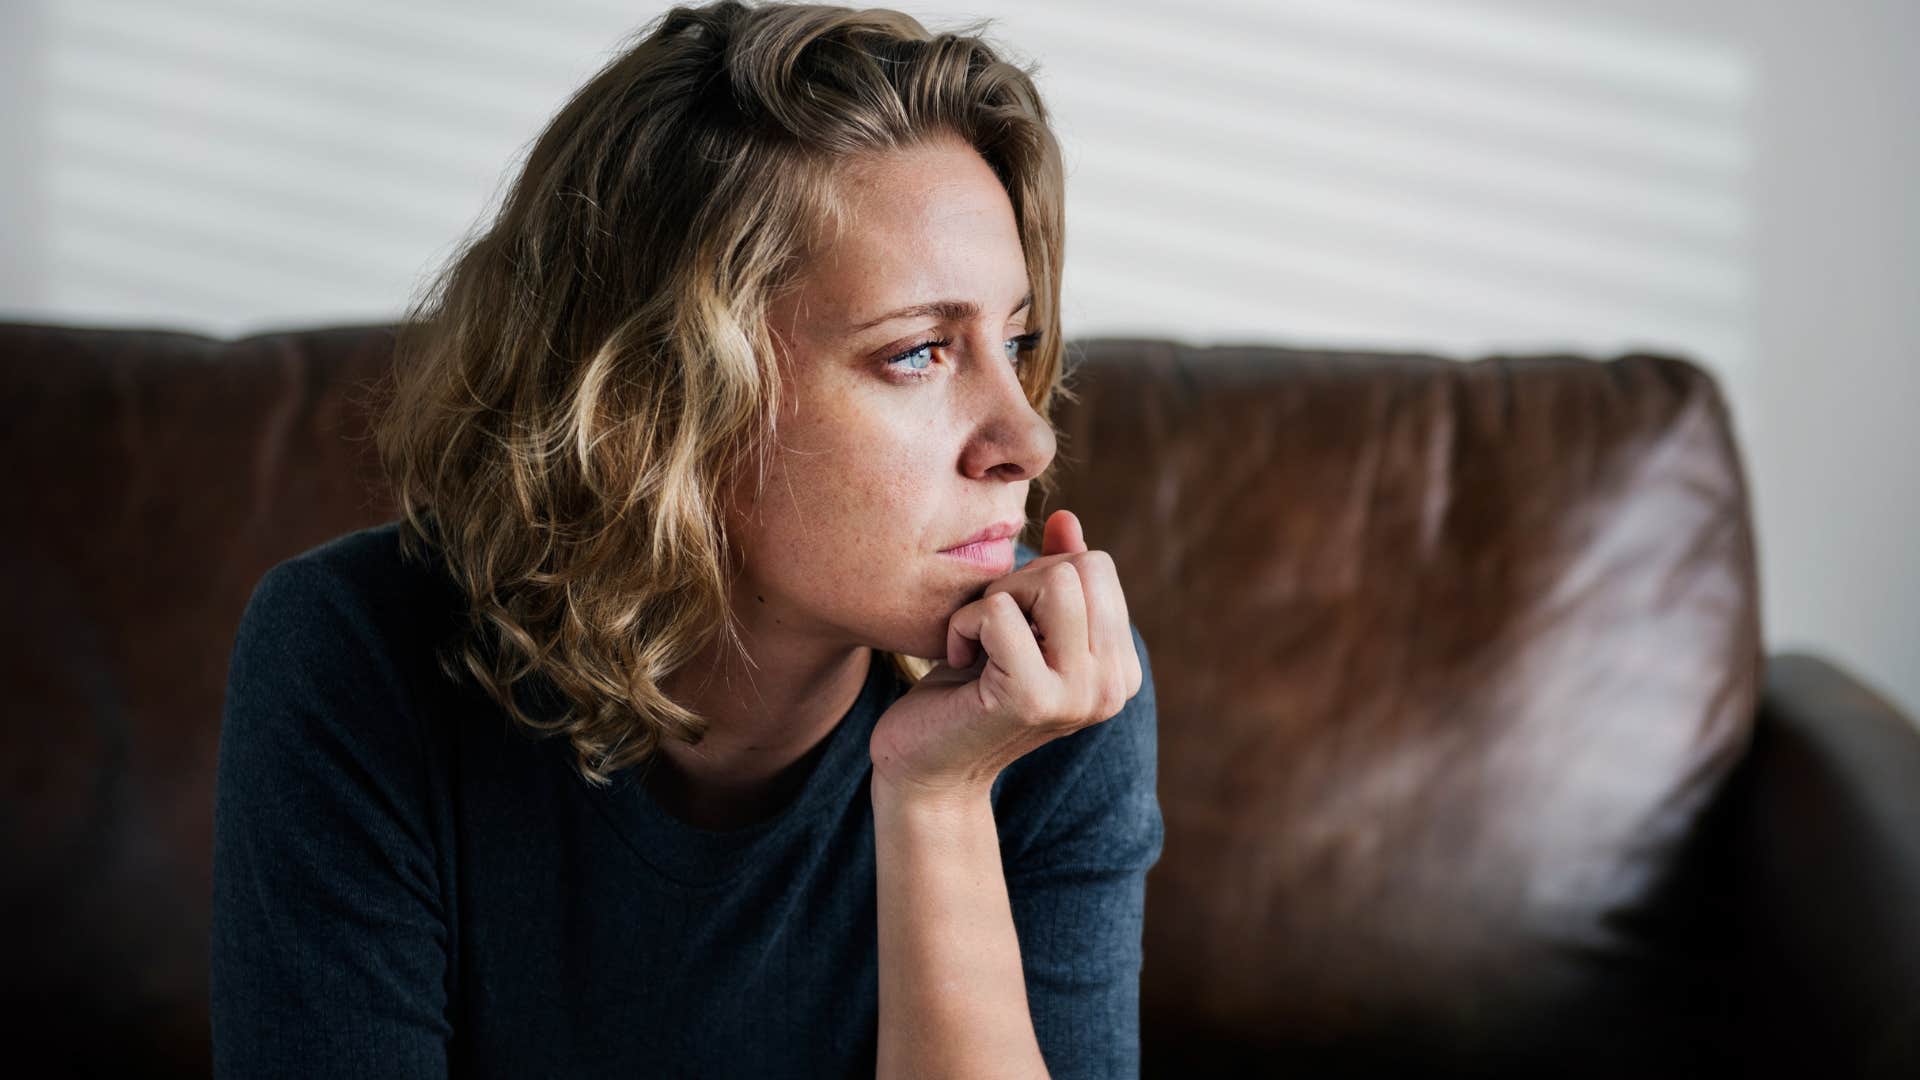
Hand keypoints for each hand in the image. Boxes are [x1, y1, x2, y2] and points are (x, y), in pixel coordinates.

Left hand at [868, 509, 1143, 805]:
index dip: (1040, 576)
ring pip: (1054, 581)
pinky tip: (959, 661)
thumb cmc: (967, 691)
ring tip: (979, 642)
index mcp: (1120, 668)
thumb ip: (1053, 576)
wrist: (926, 768)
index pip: (1098, 566)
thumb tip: (1067, 519)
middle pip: (1081, 567)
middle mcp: (1113, 686)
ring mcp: (1079, 695)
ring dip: (997, 598)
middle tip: (990, 631)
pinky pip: (999, 612)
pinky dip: (964, 624)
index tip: (1012, 623)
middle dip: (1021, 581)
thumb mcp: (1018, 625)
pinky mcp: (1033, 699)